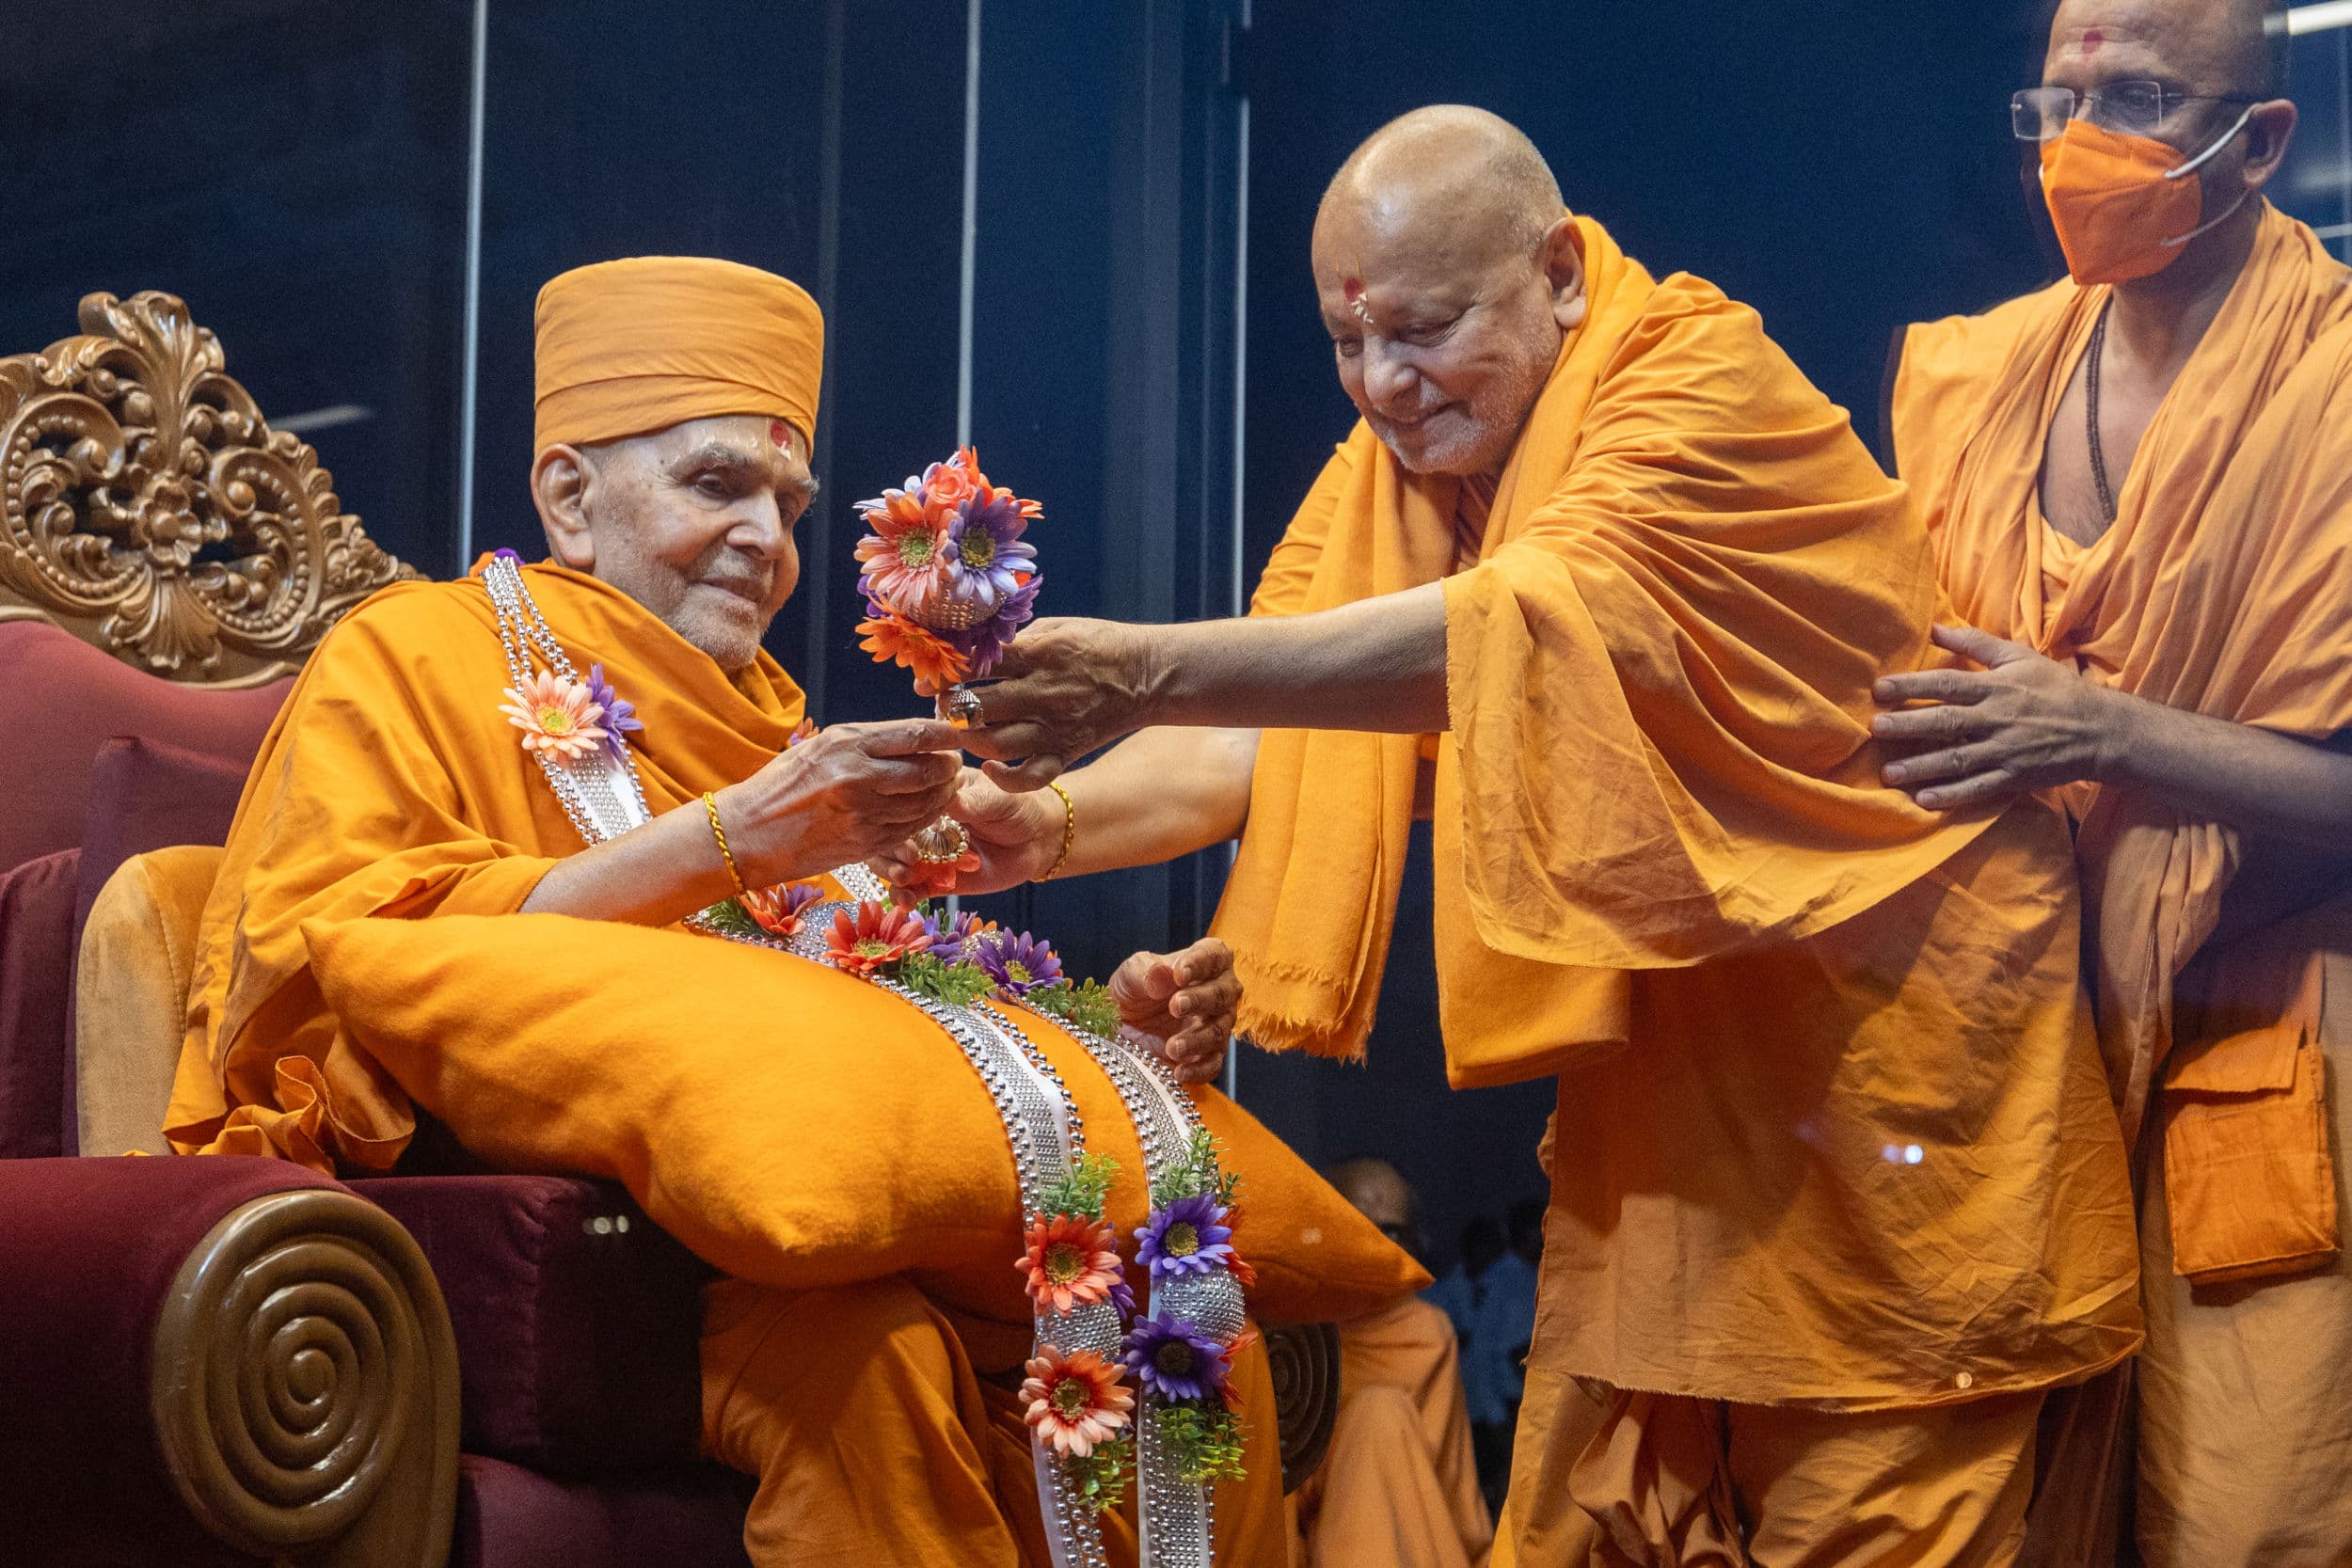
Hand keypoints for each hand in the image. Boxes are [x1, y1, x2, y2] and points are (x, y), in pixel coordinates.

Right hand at [717, 719, 965, 884]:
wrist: (749, 833)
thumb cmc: (783, 783)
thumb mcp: (822, 746)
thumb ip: (867, 741)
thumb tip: (916, 736)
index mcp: (847, 744)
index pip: (916, 735)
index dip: (947, 735)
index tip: (958, 734)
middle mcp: (858, 777)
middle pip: (929, 771)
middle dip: (950, 767)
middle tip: (955, 763)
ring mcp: (863, 814)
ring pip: (925, 804)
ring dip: (944, 794)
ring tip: (948, 785)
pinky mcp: (864, 844)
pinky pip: (910, 830)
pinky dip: (927, 818)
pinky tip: (930, 810)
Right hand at [867, 767, 1063, 896]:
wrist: (1038, 839)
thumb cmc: (1017, 807)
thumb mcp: (996, 798)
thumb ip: (972, 802)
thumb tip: (950, 800)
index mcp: (931, 793)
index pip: (900, 802)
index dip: (895, 817)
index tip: (905, 833)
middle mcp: (922, 822)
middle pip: (889, 835)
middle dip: (890, 850)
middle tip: (906, 862)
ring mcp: (927, 852)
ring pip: (894, 863)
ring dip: (892, 874)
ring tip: (904, 881)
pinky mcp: (937, 879)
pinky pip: (913, 889)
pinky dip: (905, 896)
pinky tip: (907, 900)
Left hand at [949, 617, 1160, 790]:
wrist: (1146, 674)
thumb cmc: (1097, 644)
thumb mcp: (1057, 627)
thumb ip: (1016, 641)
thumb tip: (970, 649)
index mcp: (1041, 654)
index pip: (980, 664)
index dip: (946, 672)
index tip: (928, 678)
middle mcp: (1045, 693)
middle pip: (979, 707)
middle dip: (949, 708)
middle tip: (942, 705)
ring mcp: (1056, 727)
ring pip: (995, 745)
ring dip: (970, 739)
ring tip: (963, 729)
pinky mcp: (1067, 752)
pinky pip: (1030, 777)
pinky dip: (1005, 778)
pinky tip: (991, 767)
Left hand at [1109, 937, 1239, 1085]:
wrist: (1119, 1027)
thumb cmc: (1133, 991)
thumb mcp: (1130, 975)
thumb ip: (1147, 972)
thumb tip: (1164, 975)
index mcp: (1204, 963)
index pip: (1214, 956)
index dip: (1201, 963)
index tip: (1180, 974)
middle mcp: (1218, 993)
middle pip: (1223, 994)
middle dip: (1201, 1000)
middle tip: (1175, 1006)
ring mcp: (1215, 1026)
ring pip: (1219, 1032)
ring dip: (1197, 1039)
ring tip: (1173, 1046)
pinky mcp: (1206, 1056)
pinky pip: (1213, 1065)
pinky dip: (1198, 1070)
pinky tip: (1178, 1072)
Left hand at [1871, 624, 2125, 810]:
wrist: (2101, 729)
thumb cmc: (2055, 688)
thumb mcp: (2019, 658)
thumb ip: (1975, 644)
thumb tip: (1934, 627)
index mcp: (1996, 687)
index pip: (1947, 684)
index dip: (1912, 686)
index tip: (1879, 689)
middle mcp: (1997, 719)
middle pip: (1947, 722)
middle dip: (1909, 725)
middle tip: (1876, 729)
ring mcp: (2006, 750)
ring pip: (1958, 759)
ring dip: (1922, 767)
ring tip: (1888, 773)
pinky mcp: (2015, 776)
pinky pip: (1979, 788)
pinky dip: (1952, 795)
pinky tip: (1924, 801)